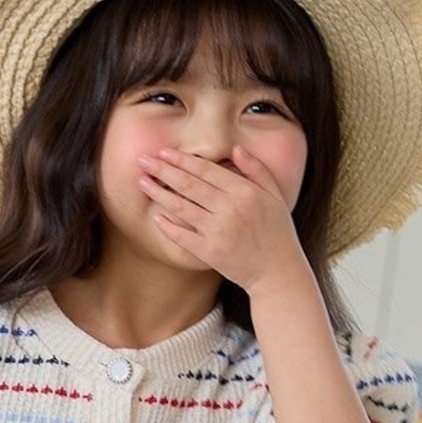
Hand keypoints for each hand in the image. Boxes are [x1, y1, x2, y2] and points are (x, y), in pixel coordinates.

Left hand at [139, 145, 308, 292]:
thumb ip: (256, 169)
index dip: (183, 160)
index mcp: (245, 191)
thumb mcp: (275, 196)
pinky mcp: (210, 252)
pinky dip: (168, 225)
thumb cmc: (277, 233)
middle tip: (144, 160)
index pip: (207, 169)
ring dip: (159, 193)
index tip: (164, 152)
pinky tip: (155, 216)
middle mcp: (230, 208)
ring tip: (143, 182)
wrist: (279, 273)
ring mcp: (219, 231)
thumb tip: (235, 149)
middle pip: (189, 184)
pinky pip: (183, 235)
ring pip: (182, 207)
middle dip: (163, 170)